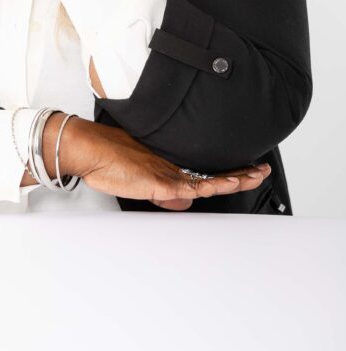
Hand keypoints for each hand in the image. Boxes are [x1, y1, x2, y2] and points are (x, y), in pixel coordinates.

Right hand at [64, 118, 271, 208]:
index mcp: (168, 167)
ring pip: (206, 179)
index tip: (248, 170)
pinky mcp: (156, 181)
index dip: (228, 173)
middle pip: (213, 174)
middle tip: (262, 170)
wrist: (89, 149)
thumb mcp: (142, 183)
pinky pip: (186, 187)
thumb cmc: (108, 161)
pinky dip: (206, 187)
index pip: (205, 173)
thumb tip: (186, 201)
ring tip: (252, 177)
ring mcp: (165, 173)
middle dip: (240, 173)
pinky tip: (222, 186)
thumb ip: (165, 193)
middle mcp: (171, 168)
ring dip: (231, 179)